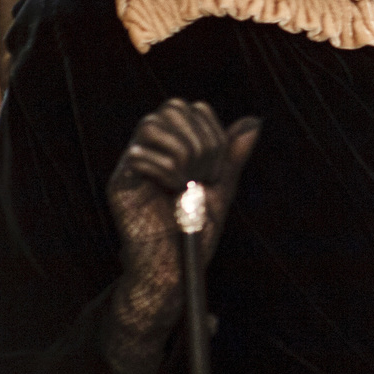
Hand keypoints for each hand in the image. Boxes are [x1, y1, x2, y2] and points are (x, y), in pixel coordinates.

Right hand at [103, 99, 259, 373]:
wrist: (176, 267)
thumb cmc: (196, 231)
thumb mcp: (222, 188)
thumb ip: (232, 155)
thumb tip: (253, 121)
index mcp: (172, 146)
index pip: (188, 107)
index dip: (209, 127)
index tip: (217, 164)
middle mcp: (149, 149)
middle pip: (171, 107)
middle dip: (199, 138)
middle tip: (205, 174)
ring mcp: (132, 164)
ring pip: (152, 124)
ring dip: (182, 151)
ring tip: (187, 182)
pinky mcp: (120, 183)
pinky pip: (138, 154)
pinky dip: (164, 169)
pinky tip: (172, 189)